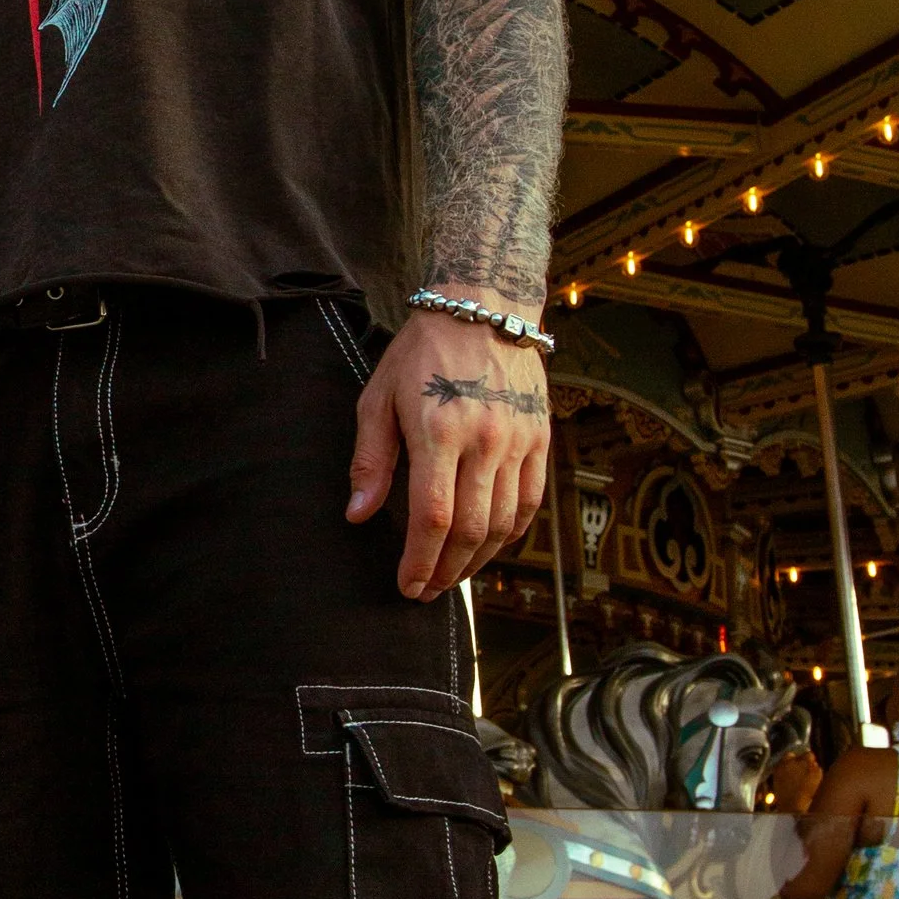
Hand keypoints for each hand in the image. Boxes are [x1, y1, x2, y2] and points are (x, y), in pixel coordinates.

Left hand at [347, 309, 548, 601]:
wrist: (483, 308)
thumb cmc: (421, 352)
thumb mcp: (379, 397)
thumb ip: (370, 459)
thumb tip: (358, 513)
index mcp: (439, 430)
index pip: (432, 516)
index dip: (420, 560)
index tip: (408, 585)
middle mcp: (484, 440)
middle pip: (470, 529)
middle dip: (447, 570)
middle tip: (428, 590)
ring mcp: (518, 441)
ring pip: (504, 522)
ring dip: (478, 560)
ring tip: (454, 575)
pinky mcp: (540, 438)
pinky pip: (530, 501)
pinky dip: (511, 533)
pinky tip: (489, 546)